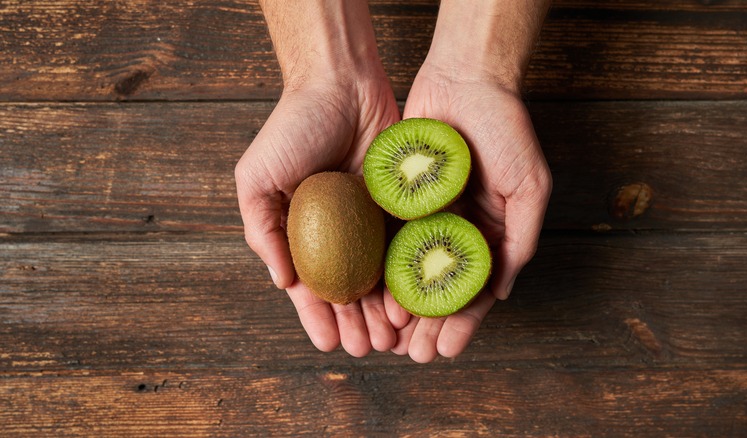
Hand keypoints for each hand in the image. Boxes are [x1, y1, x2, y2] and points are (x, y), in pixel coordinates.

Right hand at [235, 75, 405, 356]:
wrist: (340, 83)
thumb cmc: (292, 127)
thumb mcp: (257, 177)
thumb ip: (262, 229)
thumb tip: (280, 282)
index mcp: (300, 231)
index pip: (310, 285)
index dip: (318, 318)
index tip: (328, 345)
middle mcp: (336, 231)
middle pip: (348, 288)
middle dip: (355, 323)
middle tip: (367, 349)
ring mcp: (369, 221)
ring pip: (379, 277)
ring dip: (384, 310)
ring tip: (392, 338)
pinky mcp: (400, 205)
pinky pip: (405, 248)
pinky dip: (407, 277)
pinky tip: (413, 302)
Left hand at [393, 64, 552, 362]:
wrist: (465, 78)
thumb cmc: (506, 128)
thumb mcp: (530, 186)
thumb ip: (521, 239)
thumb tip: (503, 292)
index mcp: (490, 231)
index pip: (474, 288)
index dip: (462, 322)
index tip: (448, 351)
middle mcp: (456, 228)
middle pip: (439, 288)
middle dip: (428, 324)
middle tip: (414, 355)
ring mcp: (425, 214)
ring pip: (409, 271)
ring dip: (401, 306)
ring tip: (389, 336)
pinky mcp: (398, 197)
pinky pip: (387, 238)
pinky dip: (381, 268)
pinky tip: (371, 293)